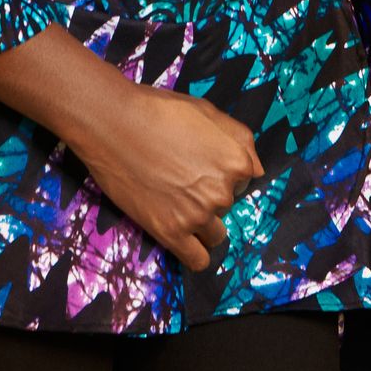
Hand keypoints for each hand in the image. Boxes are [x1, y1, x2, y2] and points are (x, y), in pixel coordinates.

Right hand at [72, 83, 264, 272]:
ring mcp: (197, 215)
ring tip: (177, 202)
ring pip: (215, 234)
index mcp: (236, 161)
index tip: (200, 165)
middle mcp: (222, 191)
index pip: (244, 180)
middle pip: (226, 206)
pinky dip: (194, 253)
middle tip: (180, 178)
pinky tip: (182, 238)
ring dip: (201, 223)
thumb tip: (257, 171)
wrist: (113, 123)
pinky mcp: (171, 232)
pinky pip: (197, 260)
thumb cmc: (159, 111)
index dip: (222, 172)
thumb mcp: (208, 111)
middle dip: (209, 195)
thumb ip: (239, 139)